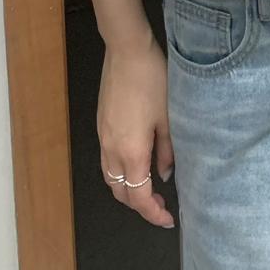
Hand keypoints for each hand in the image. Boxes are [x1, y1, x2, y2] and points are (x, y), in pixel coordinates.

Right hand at [97, 26, 175, 227]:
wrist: (127, 50)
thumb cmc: (152, 80)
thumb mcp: (168, 117)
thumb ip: (166, 151)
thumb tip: (164, 175)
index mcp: (131, 152)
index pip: (139, 197)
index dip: (153, 213)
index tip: (168, 219)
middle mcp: (111, 150)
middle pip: (120, 193)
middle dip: (140, 205)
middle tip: (162, 204)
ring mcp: (103, 137)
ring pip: (110, 178)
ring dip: (127, 190)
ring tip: (148, 188)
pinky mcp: (100, 125)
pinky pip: (106, 161)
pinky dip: (119, 173)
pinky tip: (135, 164)